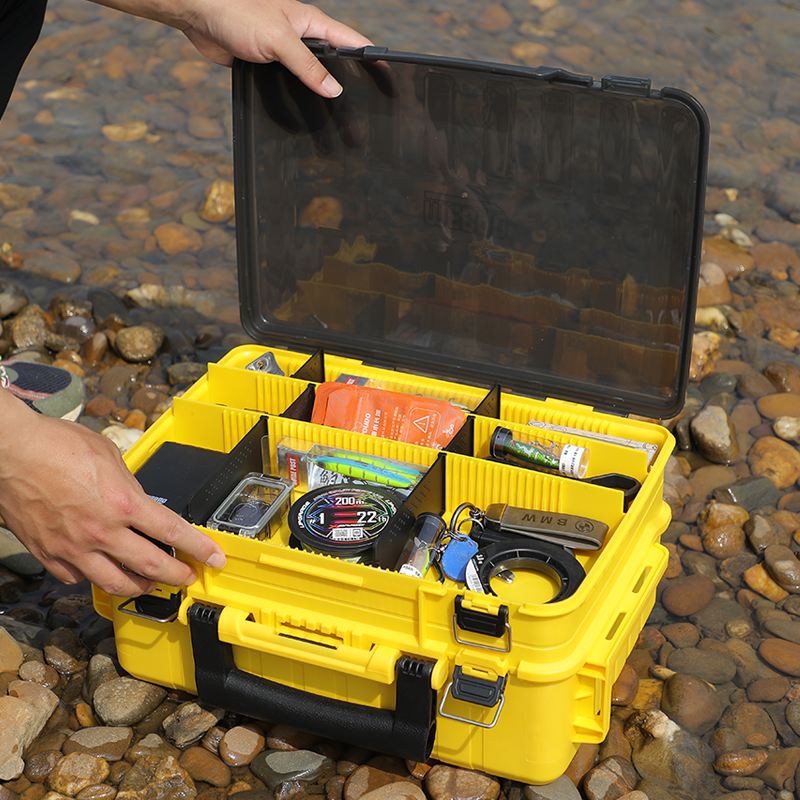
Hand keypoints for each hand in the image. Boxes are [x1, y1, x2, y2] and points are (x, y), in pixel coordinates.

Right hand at [0, 390, 225, 596]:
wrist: (9, 451)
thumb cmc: (57, 444)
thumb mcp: (110, 456)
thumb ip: (129, 484)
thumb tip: (137, 500)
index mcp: (123, 502)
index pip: (174, 532)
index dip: (200, 548)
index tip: (214, 557)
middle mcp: (102, 531)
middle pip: (151, 566)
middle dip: (177, 575)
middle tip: (188, 578)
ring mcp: (74, 548)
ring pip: (115, 583)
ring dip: (139, 586)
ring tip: (150, 582)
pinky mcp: (48, 554)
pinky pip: (76, 578)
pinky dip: (92, 578)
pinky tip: (100, 570)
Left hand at [91, 0, 371, 96]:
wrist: (199, 15)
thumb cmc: (237, 11)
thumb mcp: (280, 40)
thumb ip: (308, 66)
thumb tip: (334, 91)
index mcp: (312, 24)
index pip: (352, 42)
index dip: (371, 59)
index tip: (387, 78)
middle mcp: (302, 38)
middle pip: (333, 65)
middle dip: (348, 85)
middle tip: (364, 111)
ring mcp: (285, 54)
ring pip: (310, 79)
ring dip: (318, 96)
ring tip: (336, 122)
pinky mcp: (267, 67)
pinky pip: (287, 88)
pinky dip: (295, 101)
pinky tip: (303, 117)